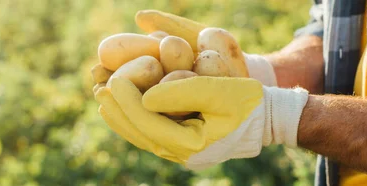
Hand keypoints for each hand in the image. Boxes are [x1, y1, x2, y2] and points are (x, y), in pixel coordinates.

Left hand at [94, 76, 308, 169]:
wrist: (267, 120)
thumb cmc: (249, 103)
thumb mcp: (221, 92)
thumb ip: (183, 92)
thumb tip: (145, 96)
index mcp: (193, 145)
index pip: (148, 123)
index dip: (128, 100)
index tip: (115, 79)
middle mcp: (184, 155)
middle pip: (140, 133)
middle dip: (118, 111)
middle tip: (99, 89)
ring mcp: (183, 153)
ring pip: (143, 136)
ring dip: (123, 117)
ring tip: (105, 99)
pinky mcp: (185, 146)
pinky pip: (153, 134)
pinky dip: (136, 120)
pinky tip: (126, 108)